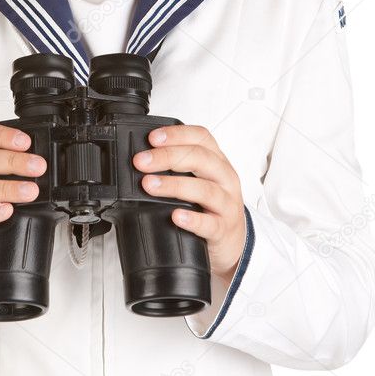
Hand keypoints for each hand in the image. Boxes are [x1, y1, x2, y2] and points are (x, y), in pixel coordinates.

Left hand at [132, 124, 245, 284]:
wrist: (233, 241)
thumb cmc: (211, 205)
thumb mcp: (199, 179)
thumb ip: (177, 167)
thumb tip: (142, 159)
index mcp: (218, 161)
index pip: (201, 137)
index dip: (177, 134)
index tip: (152, 138)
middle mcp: (225, 178)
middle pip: (201, 158)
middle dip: (168, 157)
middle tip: (141, 162)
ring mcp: (227, 204)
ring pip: (205, 189)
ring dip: (174, 185)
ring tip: (150, 185)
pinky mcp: (224, 230)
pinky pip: (210, 224)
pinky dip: (193, 219)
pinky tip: (176, 216)